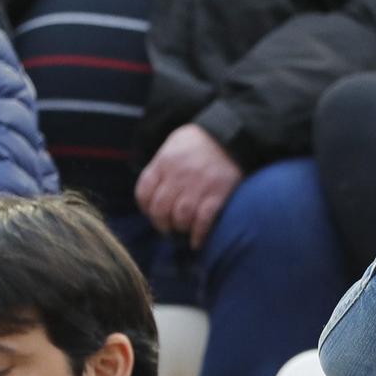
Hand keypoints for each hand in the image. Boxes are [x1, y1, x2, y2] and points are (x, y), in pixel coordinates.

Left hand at [135, 123, 242, 249]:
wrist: (231, 135)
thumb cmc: (199, 142)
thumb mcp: (173, 146)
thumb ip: (161, 166)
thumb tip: (153, 192)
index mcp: (164, 162)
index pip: (143, 192)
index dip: (146, 208)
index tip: (153, 213)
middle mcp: (179, 175)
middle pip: (160, 209)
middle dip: (161, 224)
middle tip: (167, 228)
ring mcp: (199, 185)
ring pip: (181, 216)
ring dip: (180, 228)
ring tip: (183, 230)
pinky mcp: (218, 193)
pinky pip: (204, 220)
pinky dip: (199, 234)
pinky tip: (197, 241)